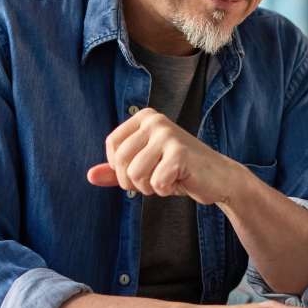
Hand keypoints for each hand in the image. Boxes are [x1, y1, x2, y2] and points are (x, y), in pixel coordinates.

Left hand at [86, 108, 243, 204]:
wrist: (218, 178)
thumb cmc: (179, 171)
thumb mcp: (144, 167)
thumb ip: (116, 171)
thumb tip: (89, 175)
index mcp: (145, 117)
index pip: (112, 146)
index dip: (120, 168)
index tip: (141, 170)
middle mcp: (155, 120)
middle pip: (121, 162)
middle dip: (134, 182)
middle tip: (156, 179)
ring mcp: (168, 134)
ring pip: (136, 174)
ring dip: (151, 187)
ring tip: (168, 178)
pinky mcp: (180, 153)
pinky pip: (156, 183)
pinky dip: (166, 190)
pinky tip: (180, 181)